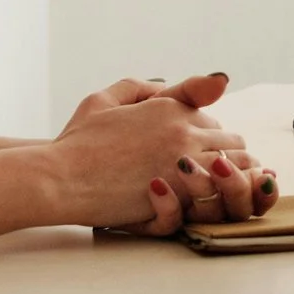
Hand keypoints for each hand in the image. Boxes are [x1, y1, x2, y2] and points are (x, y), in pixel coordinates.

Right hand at [48, 83, 275, 233]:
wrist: (60, 178)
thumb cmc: (76, 142)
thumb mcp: (103, 99)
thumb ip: (138, 88)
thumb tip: (166, 88)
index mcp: (170, 108)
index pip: (214, 124)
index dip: (208, 141)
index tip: (197, 156)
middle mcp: (184, 131)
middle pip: (232, 143)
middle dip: (223, 159)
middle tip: (208, 177)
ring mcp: (186, 161)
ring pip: (234, 167)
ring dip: (226, 178)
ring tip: (210, 192)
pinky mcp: (181, 193)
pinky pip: (218, 193)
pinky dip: (215, 198)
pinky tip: (199, 204)